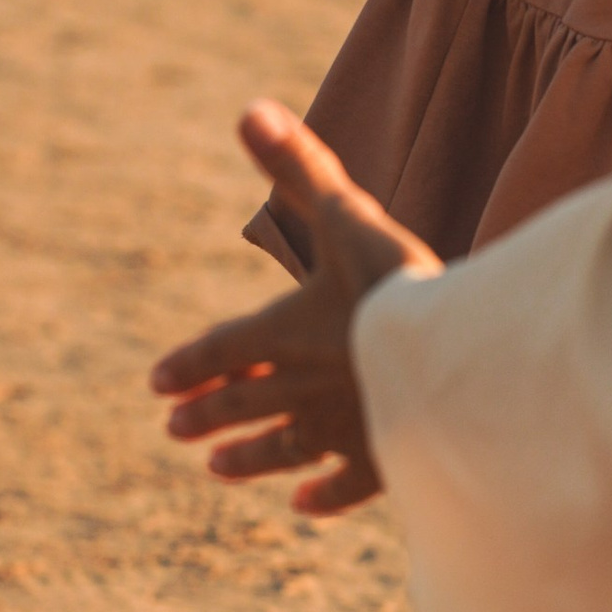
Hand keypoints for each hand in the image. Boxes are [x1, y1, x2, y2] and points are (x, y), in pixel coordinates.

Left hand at [150, 105, 440, 516]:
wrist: (454, 359)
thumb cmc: (396, 282)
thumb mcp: (343, 213)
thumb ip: (298, 166)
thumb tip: (248, 109)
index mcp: (283, 332)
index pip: (222, 350)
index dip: (189, 363)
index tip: (157, 381)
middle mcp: (300, 387)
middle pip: (244, 402)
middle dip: (209, 413)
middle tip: (173, 429)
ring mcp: (342, 429)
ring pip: (283, 448)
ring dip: (249, 457)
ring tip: (218, 468)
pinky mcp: (386, 460)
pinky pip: (347, 485)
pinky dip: (323, 494)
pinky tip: (304, 502)